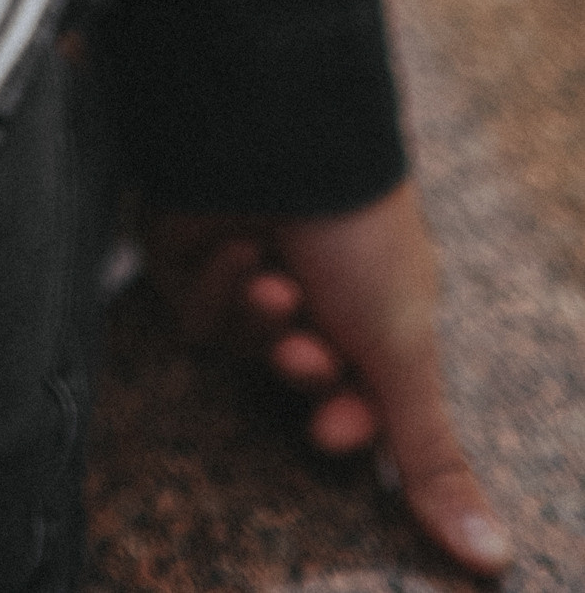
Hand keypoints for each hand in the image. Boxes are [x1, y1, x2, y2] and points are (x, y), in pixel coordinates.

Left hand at [146, 182, 509, 573]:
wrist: (277, 137)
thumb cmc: (357, 235)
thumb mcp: (405, 351)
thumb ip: (429, 455)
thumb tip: (493, 559)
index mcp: (371, 304)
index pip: (354, 398)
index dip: (341, 420)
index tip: (331, 425)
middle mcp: (311, 286)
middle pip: (293, 377)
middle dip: (299, 368)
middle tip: (305, 347)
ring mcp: (251, 267)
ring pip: (244, 347)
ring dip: (261, 323)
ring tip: (276, 282)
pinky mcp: (195, 251)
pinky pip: (198, 309)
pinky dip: (218, 287)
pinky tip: (238, 250)